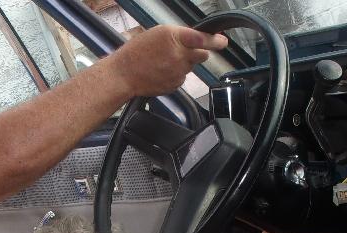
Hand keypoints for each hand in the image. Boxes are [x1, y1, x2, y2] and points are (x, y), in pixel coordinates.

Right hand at [109, 25, 227, 96]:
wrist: (124, 75)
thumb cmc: (137, 52)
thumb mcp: (158, 34)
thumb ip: (179, 36)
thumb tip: (196, 40)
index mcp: (174, 38)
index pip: (202, 39)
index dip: (215, 41)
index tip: (223, 41)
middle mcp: (179, 55)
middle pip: (202, 54)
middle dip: (198, 52)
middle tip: (183, 52)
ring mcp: (178, 72)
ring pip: (191, 66)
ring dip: (184, 63)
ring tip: (164, 62)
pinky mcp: (176, 84)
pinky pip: (183, 77)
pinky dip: (176, 74)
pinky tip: (162, 71)